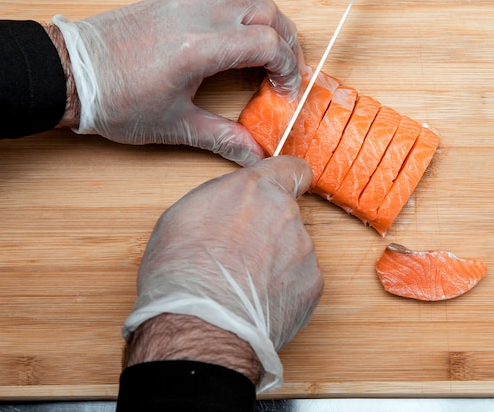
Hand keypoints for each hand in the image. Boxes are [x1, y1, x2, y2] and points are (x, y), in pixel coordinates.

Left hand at [52, 0, 304, 165]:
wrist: (70, 72)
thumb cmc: (116, 100)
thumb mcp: (175, 125)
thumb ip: (223, 138)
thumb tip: (255, 156)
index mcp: (198, 48)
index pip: (267, 43)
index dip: (287, 68)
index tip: (285, 91)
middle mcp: (195, 16)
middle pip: (266, 12)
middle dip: (285, 42)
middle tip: (283, 72)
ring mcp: (184, 1)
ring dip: (266, 25)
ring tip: (264, 56)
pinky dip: (242, 17)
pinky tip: (234, 44)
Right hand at [122, 155, 323, 392]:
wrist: (199, 326)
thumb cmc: (180, 272)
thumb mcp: (184, 214)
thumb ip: (222, 198)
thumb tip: (235, 203)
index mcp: (254, 189)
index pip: (291, 168)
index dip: (287, 178)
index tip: (284, 187)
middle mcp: (286, 212)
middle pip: (286, 213)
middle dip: (269, 228)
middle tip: (240, 254)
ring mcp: (304, 249)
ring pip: (293, 248)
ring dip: (276, 260)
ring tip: (244, 285)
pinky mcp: (313, 284)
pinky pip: (300, 278)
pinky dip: (284, 288)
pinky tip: (258, 302)